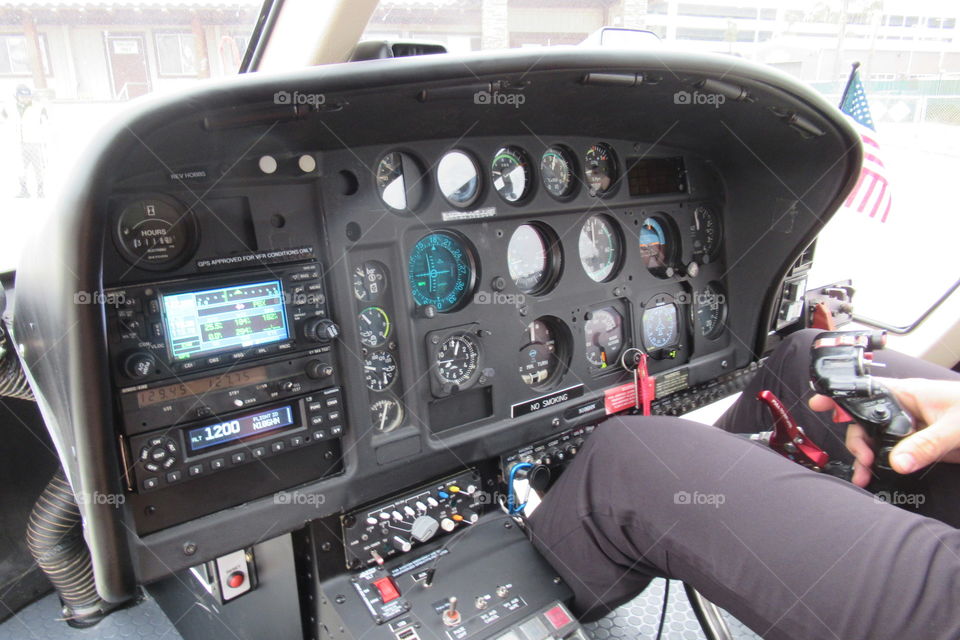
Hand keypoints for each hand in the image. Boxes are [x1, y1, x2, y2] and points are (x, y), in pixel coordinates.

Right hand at [809, 378, 959, 486]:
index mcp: (909, 394)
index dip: (840, 398)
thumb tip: (898, 462)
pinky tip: (877, 476)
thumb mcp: (956, 427)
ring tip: (865, 475)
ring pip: (878, 440)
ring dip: (868, 457)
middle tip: (863, 462)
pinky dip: (883, 465)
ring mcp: (913, 429)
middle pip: (866, 423)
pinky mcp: (922, 446)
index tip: (819, 404)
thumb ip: (926, 445)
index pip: (866, 392)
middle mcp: (906, 410)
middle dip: (857, 442)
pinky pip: (895, 454)